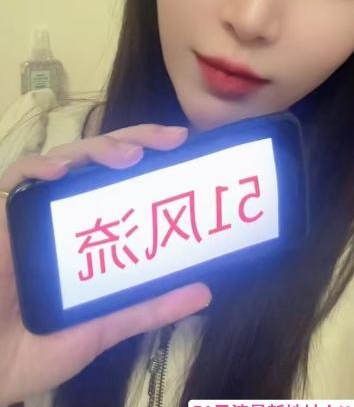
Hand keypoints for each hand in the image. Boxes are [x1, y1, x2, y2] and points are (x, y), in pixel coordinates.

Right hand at [0, 124, 211, 406]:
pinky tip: (62, 170)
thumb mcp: (102, 324)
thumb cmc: (38, 346)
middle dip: (137, 140)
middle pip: (100, 158)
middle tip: (172, 140)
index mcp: (90, 227)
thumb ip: (148, 306)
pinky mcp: (2, 211)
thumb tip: (202, 290)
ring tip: (130, 156)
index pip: (122, 178)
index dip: (152, 157)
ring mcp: (34, 208)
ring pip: (66, 158)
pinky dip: (39, 167)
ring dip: (99, 150)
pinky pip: (17, 177)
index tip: (185, 148)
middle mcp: (64, 210)